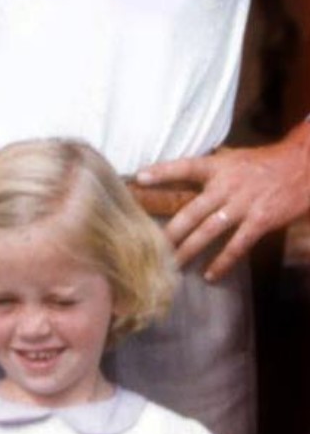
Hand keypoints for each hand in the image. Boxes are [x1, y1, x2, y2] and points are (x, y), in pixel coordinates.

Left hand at [138, 124, 309, 280]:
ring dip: (190, 249)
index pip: (185, 167)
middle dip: (171, 230)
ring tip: (172, 264)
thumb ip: (210, 171)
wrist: (302, 167)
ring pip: (210, 231)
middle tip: (151, 246)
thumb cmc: (263, 164)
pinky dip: (223, 261)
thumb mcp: (233, 159)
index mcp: (218, 167)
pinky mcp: (260, 222)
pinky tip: (210, 274)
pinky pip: (237, 246)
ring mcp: (243, 206)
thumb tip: (181, 180)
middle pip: (192, 210)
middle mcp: (227, 186)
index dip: (162, 172)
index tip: (139, 178)